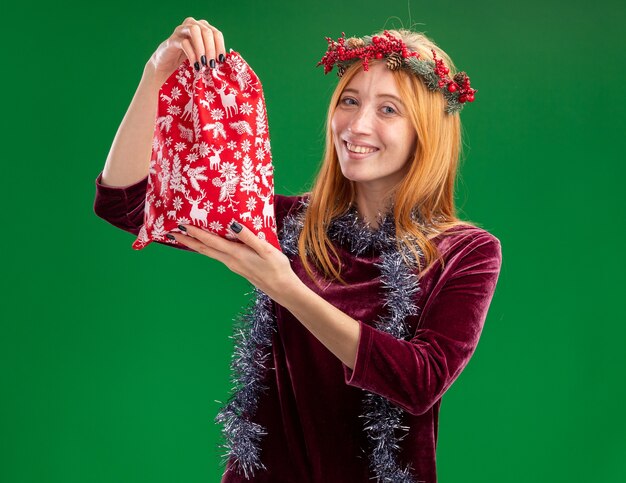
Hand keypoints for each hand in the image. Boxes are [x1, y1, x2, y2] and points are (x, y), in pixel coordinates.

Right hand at [146, 17, 226, 83]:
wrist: (167, 68)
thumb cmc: (188, 63)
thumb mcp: (203, 59)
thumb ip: (213, 57)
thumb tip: (225, 63)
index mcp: (203, 29)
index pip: (216, 34)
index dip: (220, 46)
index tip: (221, 61)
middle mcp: (193, 25)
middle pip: (207, 31)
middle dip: (212, 49)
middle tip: (212, 65)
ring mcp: (181, 30)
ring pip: (195, 31)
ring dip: (202, 48)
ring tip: (203, 64)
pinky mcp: (172, 40)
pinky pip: (184, 42)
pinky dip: (191, 54)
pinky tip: (194, 65)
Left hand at [167, 222, 298, 304]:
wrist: (282, 289)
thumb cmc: (276, 268)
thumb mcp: (265, 249)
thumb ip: (248, 237)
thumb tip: (232, 224)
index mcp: (235, 254)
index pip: (210, 241)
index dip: (195, 233)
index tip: (180, 226)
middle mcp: (230, 261)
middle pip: (204, 249)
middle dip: (188, 240)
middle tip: (172, 233)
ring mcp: (233, 265)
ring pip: (210, 253)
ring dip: (196, 245)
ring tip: (185, 238)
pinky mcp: (238, 267)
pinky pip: (218, 256)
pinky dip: (208, 248)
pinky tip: (209, 245)